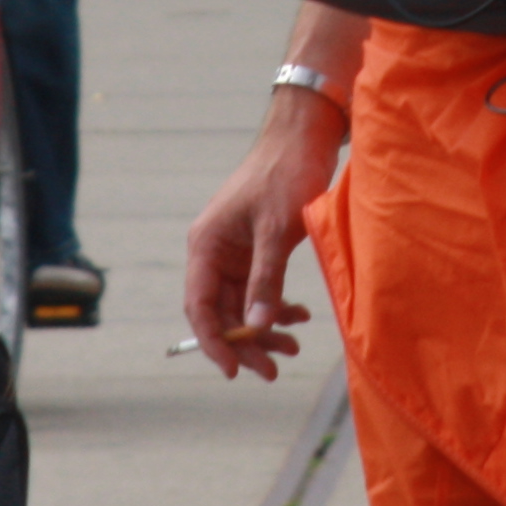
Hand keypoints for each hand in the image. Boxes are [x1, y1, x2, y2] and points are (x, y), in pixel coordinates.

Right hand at [180, 99, 339, 381]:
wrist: (304, 135)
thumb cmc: (285, 173)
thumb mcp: (277, 230)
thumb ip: (266, 278)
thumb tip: (256, 326)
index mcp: (206, 245)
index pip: (200, 307)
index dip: (214, 342)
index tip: (235, 370)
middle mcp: (214, 251)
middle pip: (223, 312)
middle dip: (248, 342)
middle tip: (274, 369)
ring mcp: (235, 251)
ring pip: (243, 304)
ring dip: (265, 327)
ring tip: (294, 346)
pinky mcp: (256, 248)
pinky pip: (260, 289)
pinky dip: (277, 305)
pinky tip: (298, 316)